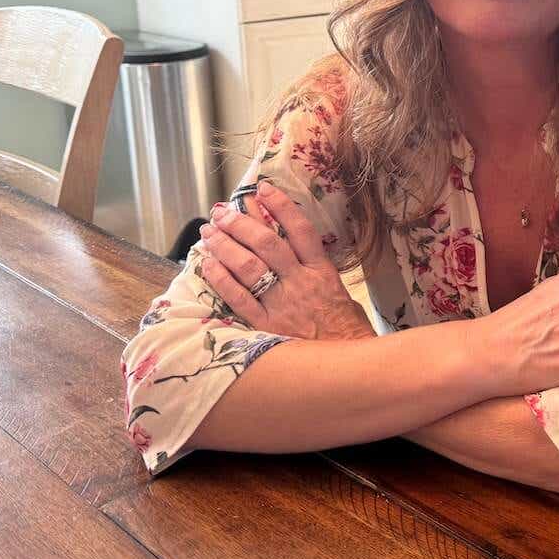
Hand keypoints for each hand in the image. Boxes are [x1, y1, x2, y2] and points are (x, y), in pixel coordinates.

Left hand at [197, 180, 373, 340]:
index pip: (300, 231)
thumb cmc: (348, 333)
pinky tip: (209, 264)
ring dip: (226, 246)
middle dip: (242, 223)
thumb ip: (319, 275)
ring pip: (249, 267)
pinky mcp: (267, 327)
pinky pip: (240, 300)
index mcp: (321, 273)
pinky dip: (222, 280)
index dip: (280, 207)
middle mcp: (300, 284)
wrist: (349, 368)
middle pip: (267, 244)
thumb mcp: (343, 295)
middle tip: (222, 211)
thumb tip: (302, 256)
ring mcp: (282, 305)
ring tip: (209, 232)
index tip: (262, 189)